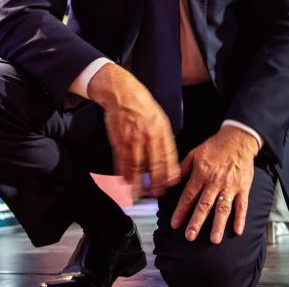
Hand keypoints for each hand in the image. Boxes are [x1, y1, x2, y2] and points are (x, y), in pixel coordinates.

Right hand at [87, 63, 179, 195]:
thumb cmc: (142, 106)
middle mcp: (148, 136)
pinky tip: (125, 181)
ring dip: (138, 183)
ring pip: (136, 168)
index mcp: (161, 131)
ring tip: (139, 194)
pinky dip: (123, 174)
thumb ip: (165, 139)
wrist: (123, 93)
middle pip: (154, 166)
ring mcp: (133, 140)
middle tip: (155, 194)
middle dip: (155, 183)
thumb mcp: (161, 119)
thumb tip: (169, 160)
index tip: (170, 185)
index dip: (169, 174)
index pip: (168, 158)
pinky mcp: (119, 141)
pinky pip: (121, 162)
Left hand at [170, 126, 258, 243]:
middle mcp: (215, 181)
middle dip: (196, 222)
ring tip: (214, 239)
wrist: (238, 139)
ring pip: (223, 208)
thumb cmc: (215, 146)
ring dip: (218, 224)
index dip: (181, 211)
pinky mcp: (243, 187)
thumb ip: (182, 168)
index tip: (175, 224)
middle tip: (190, 236)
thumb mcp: (194, 153)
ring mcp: (230, 185)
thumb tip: (171, 181)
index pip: (189, 195)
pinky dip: (240, 218)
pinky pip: (242, 205)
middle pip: (204, 205)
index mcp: (201, 173)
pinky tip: (238, 230)